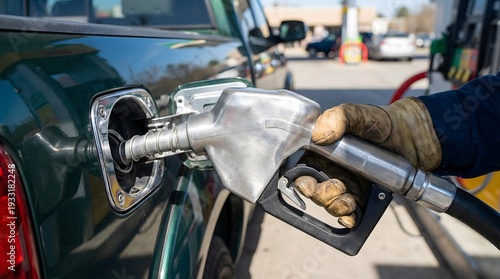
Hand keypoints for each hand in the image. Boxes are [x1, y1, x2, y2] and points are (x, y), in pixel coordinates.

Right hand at [295, 97, 441, 227]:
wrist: (415, 136)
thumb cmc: (383, 122)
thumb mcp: (358, 113)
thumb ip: (338, 118)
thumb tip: (318, 136)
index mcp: (323, 152)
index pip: (302, 171)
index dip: (302, 182)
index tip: (310, 184)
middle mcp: (332, 170)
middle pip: (315, 192)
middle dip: (322, 196)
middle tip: (338, 188)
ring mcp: (348, 185)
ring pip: (331, 205)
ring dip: (336, 207)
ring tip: (350, 200)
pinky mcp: (364, 197)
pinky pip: (350, 215)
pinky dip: (348, 219)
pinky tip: (353, 216)